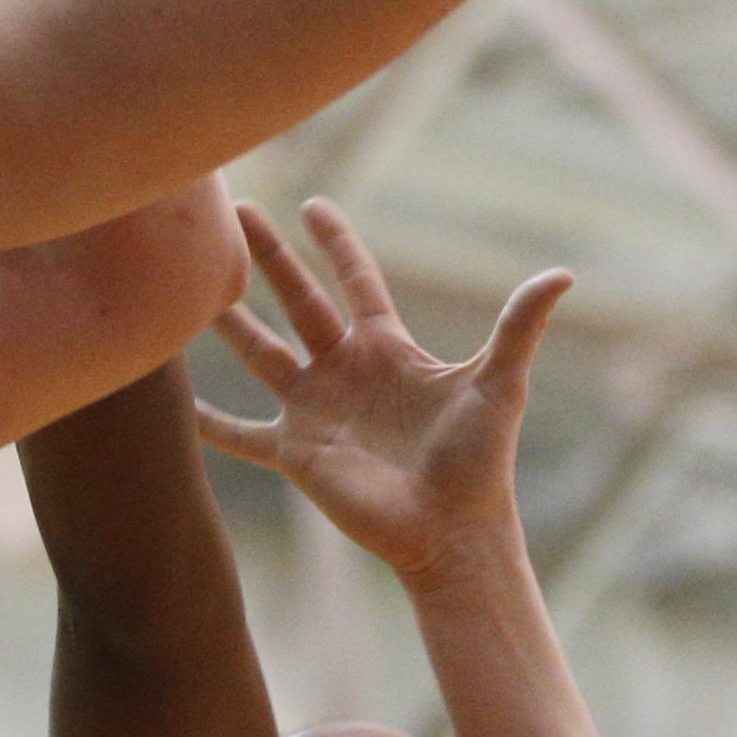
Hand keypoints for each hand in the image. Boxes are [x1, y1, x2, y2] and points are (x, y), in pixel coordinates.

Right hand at [198, 200, 568, 583]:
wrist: (452, 531)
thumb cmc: (480, 461)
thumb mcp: (500, 384)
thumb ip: (519, 325)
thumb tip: (563, 275)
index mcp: (388, 348)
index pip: (356, 281)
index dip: (335, 243)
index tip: (313, 204)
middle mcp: (345, 371)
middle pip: (297, 300)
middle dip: (268, 256)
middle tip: (234, 210)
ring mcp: (316, 410)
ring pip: (260, 353)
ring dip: (226, 321)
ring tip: (187, 287)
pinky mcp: (297, 452)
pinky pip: (242, 435)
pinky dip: (208, 424)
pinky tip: (172, 406)